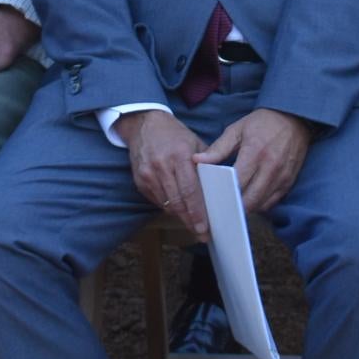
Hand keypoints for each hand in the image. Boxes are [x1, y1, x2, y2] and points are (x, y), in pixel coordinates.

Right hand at [118, 111, 209, 237]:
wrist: (145, 125)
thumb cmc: (175, 136)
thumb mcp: (195, 143)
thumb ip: (207, 165)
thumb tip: (220, 189)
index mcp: (179, 155)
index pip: (190, 190)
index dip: (198, 211)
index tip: (206, 226)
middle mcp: (162, 166)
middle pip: (178, 202)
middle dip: (191, 220)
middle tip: (202, 234)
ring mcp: (148, 174)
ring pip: (167, 204)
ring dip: (181, 217)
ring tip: (193, 226)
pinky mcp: (139, 180)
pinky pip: (157, 200)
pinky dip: (169, 207)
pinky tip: (179, 212)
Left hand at [195, 107, 311, 212]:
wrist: (294, 118)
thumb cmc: (262, 123)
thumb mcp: (237, 130)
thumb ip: (218, 148)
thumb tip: (197, 160)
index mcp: (254, 152)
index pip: (237, 182)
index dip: (224, 194)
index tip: (212, 201)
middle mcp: (270, 167)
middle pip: (250, 199)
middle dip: (234, 207)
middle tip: (221, 209)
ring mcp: (282, 176)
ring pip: (261, 204)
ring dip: (247, 208)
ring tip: (234, 207)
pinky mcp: (289, 181)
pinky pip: (273, 202)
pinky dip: (260, 204)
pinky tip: (250, 200)